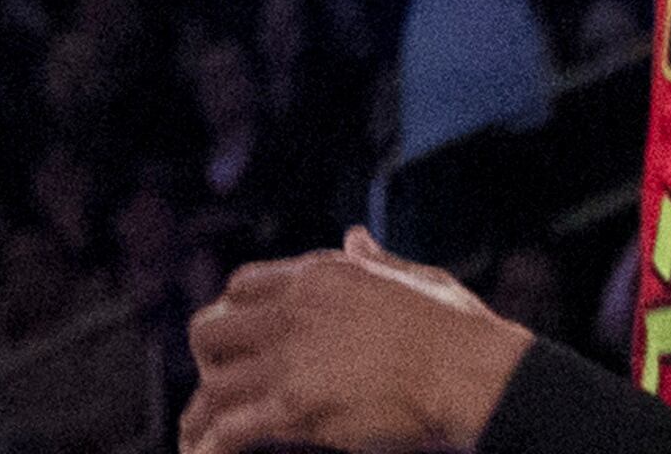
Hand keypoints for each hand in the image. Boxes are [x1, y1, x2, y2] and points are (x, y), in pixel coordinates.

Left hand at [182, 228, 533, 453]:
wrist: (471, 373)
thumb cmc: (457, 331)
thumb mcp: (415, 277)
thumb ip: (375, 260)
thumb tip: (355, 238)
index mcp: (319, 276)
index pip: (242, 286)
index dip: (232, 314)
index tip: (236, 341)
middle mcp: (294, 311)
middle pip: (212, 328)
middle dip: (208, 360)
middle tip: (218, 386)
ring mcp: (292, 359)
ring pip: (214, 381)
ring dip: (203, 412)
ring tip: (199, 436)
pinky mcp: (297, 405)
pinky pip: (232, 427)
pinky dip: (213, 444)